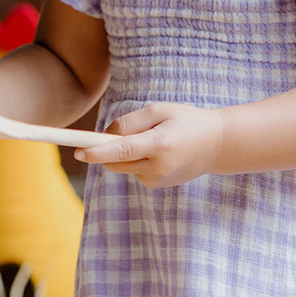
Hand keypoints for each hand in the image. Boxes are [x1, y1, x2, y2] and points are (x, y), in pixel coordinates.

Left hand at [74, 102, 224, 187]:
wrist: (217, 146)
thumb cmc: (186, 121)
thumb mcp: (160, 110)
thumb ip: (130, 122)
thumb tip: (105, 136)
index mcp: (160, 145)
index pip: (123, 150)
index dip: (98, 152)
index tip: (79, 152)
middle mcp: (157, 168)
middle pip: (115, 161)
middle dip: (107, 147)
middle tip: (121, 130)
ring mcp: (157, 180)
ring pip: (122, 165)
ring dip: (126, 152)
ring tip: (154, 139)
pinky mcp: (156, 185)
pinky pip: (133, 170)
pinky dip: (137, 159)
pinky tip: (159, 151)